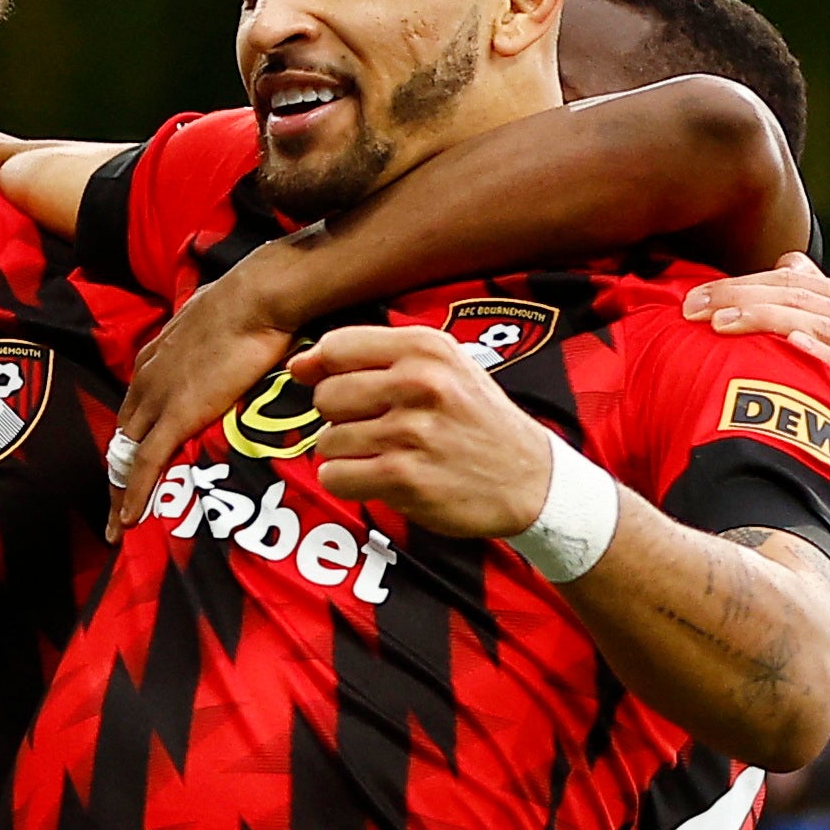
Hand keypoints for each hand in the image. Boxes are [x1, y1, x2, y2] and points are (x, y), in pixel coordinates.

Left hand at [109, 243, 302, 538]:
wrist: (258, 296)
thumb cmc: (249, 301)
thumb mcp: (215, 315)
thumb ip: (209, 333)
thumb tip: (224, 330)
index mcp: (155, 357)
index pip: (134, 408)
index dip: (132, 439)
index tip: (132, 463)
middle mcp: (146, 379)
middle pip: (122, 437)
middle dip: (118, 474)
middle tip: (116, 507)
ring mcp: (157, 398)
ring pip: (127, 456)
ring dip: (120, 495)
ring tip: (119, 528)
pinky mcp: (175, 416)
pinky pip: (147, 464)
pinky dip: (136, 494)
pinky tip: (130, 521)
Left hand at [290, 325, 552, 538]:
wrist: (532, 479)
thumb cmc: (475, 420)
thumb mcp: (441, 368)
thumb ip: (370, 357)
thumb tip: (297, 365)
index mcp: (426, 348)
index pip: (335, 347)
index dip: (322, 371)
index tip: (332, 386)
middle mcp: (419, 384)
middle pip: (325, 397)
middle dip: (340, 418)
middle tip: (376, 428)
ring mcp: (411, 432)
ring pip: (327, 441)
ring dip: (348, 455)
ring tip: (388, 454)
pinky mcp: (404, 478)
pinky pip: (335, 477)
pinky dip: (349, 482)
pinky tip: (381, 478)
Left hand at [683, 253, 829, 519]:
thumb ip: (813, 304)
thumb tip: (789, 260)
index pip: (799, 283)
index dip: (745, 283)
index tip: (694, 297)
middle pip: (806, 300)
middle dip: (745, 298)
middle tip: (693, 308)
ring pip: (827, 329)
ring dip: (770, 321)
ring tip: (721, 324)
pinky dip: (826, 357)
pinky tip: (791, 345)